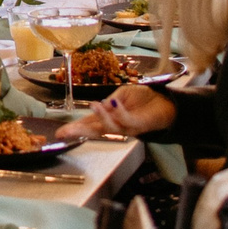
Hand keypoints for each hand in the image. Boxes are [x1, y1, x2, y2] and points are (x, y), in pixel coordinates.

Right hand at [56, 84, 171, 140]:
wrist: (167, 103)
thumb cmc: (144, 100)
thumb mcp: (122, 95)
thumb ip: (111, 102)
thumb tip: (97, 106)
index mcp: (110, 118)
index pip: (89, 124)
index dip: (75, 128)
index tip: (60, 133)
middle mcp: (116, 125)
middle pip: (95, 131)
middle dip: (80, 131)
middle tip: (66, 132)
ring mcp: (128, 127)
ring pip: (110, 127)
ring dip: (101, 117)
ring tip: (93, 105)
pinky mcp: (140, 125)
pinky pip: (127, 121)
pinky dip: (119, 112)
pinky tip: (113, 103)